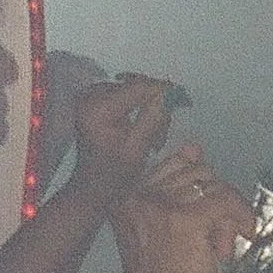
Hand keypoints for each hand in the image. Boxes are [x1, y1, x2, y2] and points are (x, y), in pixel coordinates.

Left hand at [67, 74, 180, 202]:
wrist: (94, 187)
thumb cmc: (115, 174)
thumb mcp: (139, 146)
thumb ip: (154, 116)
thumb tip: (170, 93)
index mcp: (99, 109)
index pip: (138, 87)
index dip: (163, 90)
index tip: (183, 98)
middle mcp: (90, 98)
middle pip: (134, 85)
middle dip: (155, 100)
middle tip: (167, 121)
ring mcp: (89, 98)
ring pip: (131, 87)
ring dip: (147, 103)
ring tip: (155, 128)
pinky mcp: (92, 102)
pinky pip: (123, 92)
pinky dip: (137, 103)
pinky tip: (144, 121)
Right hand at [112, 147, 254, 272]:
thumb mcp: (163, 226)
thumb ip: (176, 188)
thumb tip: (193, 147)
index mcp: (125, 195)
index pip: (177, 163)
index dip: (199, 190)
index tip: (203, 217)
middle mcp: (136, 195)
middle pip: (199, 172)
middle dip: (214, 203)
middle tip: (212, 238)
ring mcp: (160, 206)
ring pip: (215, 186)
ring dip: (226, 216)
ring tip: (216, 246)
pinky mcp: (186, 220)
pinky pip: (229, 201)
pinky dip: (242, 218)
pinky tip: (239, 238)